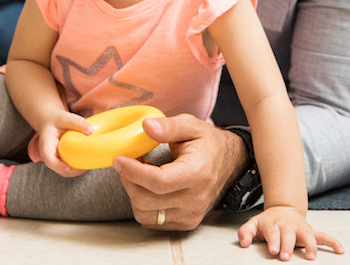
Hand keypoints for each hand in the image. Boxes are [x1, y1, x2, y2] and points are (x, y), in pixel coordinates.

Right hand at [34, 110, 92, 177]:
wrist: (50, 123)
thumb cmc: (55, 120)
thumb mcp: (64, 117)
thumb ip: (76, 122)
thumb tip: (90, 131)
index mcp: (46, 146)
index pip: (49, 159)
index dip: (59, 166)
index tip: (69, 168)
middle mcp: (49, 157)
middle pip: (60, 170)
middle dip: (74, 171)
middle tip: (88, 165)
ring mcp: (56, 161)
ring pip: (66, 172)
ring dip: (78, 171)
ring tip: (90, 163)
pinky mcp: (62, 162)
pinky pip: (70, 169)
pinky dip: (79, 168)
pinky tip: (88, 161)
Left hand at [113, 114, 247, 230]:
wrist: (231, 164)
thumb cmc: (208, 144)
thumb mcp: (191, 126)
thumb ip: (168, 126)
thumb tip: (146, 126)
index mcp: (197, 174)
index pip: (158, 182)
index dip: (133, 172)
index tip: (118, 160)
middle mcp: (195, 199)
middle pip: (146, 200)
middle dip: (128, 181)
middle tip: (126, 163)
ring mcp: (191, 215)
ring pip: (145, 214)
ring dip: (133, 194)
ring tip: (138, 174)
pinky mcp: (186, 223)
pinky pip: (152, 221)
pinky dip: (143, 205)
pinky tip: (147, 188)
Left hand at [238, 206, 343, 260]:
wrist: (282, 210)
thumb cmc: (268, 222)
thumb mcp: (254, 224)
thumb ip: (246, 232)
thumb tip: (243, 242)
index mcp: (274, 225)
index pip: (273, 233)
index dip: (273, 241)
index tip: (273, 250)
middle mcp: (289, 227)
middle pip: (289, 236)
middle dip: (288, 246)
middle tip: (286, 257)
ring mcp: (301, 229)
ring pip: (308, 236)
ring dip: (311, 246)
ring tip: (312, 257)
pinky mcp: (311, 232)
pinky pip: (324, 236)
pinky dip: (332, 242)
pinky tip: (340, 250)